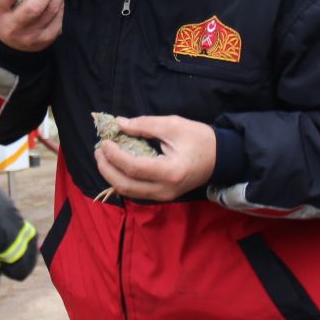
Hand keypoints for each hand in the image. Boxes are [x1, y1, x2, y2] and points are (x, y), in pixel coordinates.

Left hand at [95, 115, 215, 201]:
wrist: (220, 158)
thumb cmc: (199, 139)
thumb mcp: (173, 125)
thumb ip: (144, 125)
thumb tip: (119, 123)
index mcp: (170, 171)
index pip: (133, 167)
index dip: (114, 155)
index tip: (105, 141)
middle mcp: (165, 190)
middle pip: (125, 185)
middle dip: (106, 168)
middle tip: (99, 149)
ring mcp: (163, 196)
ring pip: (128, 191)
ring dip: (111, 174)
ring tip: (104, 156)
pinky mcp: (162, 195)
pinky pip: (136, 191)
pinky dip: (122, 178)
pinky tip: (117, 164)